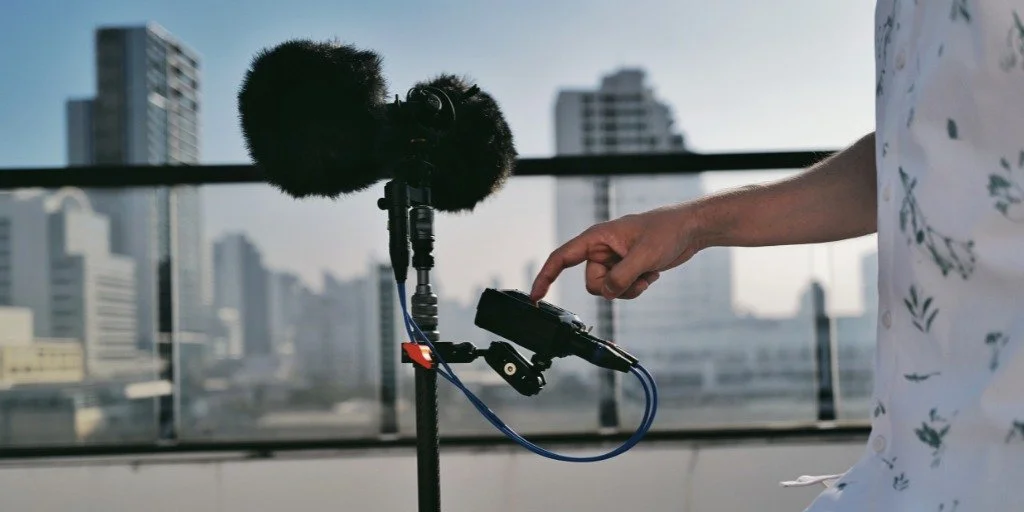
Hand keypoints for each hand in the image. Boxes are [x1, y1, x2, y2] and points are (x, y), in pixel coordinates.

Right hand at [530, 204, 704, 301]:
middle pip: (592, 281)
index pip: (562, 258)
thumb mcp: (643, 256)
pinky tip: (651, 273)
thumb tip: (606, 293)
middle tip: (636, 276)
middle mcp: (602, 249)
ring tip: (647, 273)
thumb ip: (621, 277)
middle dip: (613, 286)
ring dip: (628, 288)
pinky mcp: (626, 267)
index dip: (545, 277)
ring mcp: (614, 259)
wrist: (690, 229)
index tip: (535, 297)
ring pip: (608, 288)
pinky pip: (622, 288)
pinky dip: (637, 287)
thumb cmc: (667, 230)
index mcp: (597, 237)